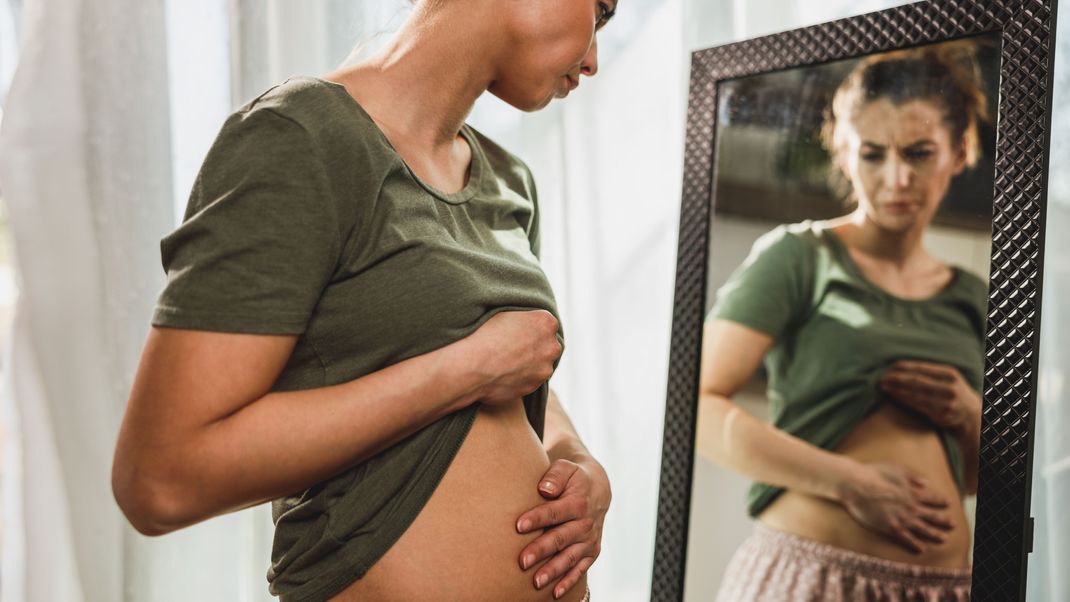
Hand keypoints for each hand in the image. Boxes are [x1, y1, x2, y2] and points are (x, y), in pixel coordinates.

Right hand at [461, 310, 561, 405]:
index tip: (519, 332)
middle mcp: (551, 345)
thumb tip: (524, 325)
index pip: (546, 324)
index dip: (532, 328)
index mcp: (546, 322)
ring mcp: (545, 368)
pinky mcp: (535, 386)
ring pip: (541, 364)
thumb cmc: (483, 336)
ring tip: (506, 363)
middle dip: (535, 347)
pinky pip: (531, 380)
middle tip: (514, 348)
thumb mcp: (505, 314)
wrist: (472, 366)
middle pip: (548, 345)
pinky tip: (504, 374)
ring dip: (530, 364)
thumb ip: (523, 319)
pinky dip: (521, 378)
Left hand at [515, 457, 609, 598]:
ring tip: (535, 582)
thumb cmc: (573, 478)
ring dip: (553, 570)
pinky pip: (580, 569)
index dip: (537, 518)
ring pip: (569, 558)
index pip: (554, 512)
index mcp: (578, 502)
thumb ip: (555, 475)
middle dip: (541, 550)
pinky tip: (554, 593)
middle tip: (522, 561)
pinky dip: (568, 581)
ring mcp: (589, 540)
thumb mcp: (566, 468)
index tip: (518, 526)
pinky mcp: (591, 552)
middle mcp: (585, 524)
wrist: (597, 489)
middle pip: (561, 538)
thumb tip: (545, 488)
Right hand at [839, 461, 953, 553]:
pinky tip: (922, 549)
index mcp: (912, 491)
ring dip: (935, 534)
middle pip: (932, 516)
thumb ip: (912, 477)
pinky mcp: (891, 527)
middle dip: (944, 521)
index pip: (932, 498)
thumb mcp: (895, 469)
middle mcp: (911, 506)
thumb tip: (926, 483)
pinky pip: (907, 538)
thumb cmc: (872, 473)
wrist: (856, 484)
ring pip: (923, 529)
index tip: (948, 504)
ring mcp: (902, 518)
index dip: (941, 501)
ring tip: (943, 539)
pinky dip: (916, 544)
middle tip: (953, 525)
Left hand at [879, 360, 980, 433]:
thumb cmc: (951, 391)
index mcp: (949, 373)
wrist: (972, 414)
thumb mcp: (947, 378)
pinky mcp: (943, 416)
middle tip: (881, 379)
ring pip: (916, 395)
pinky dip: (905, 401)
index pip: (921, 368)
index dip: (903, 368)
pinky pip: (919, 407)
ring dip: (897, 391)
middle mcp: (949, 387)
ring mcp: (947, 402)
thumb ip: (928, 372)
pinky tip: (895, 397)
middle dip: (896, 379)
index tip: (888, 368)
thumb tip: (898, 366)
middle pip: (917, 381)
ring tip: (884, 387)